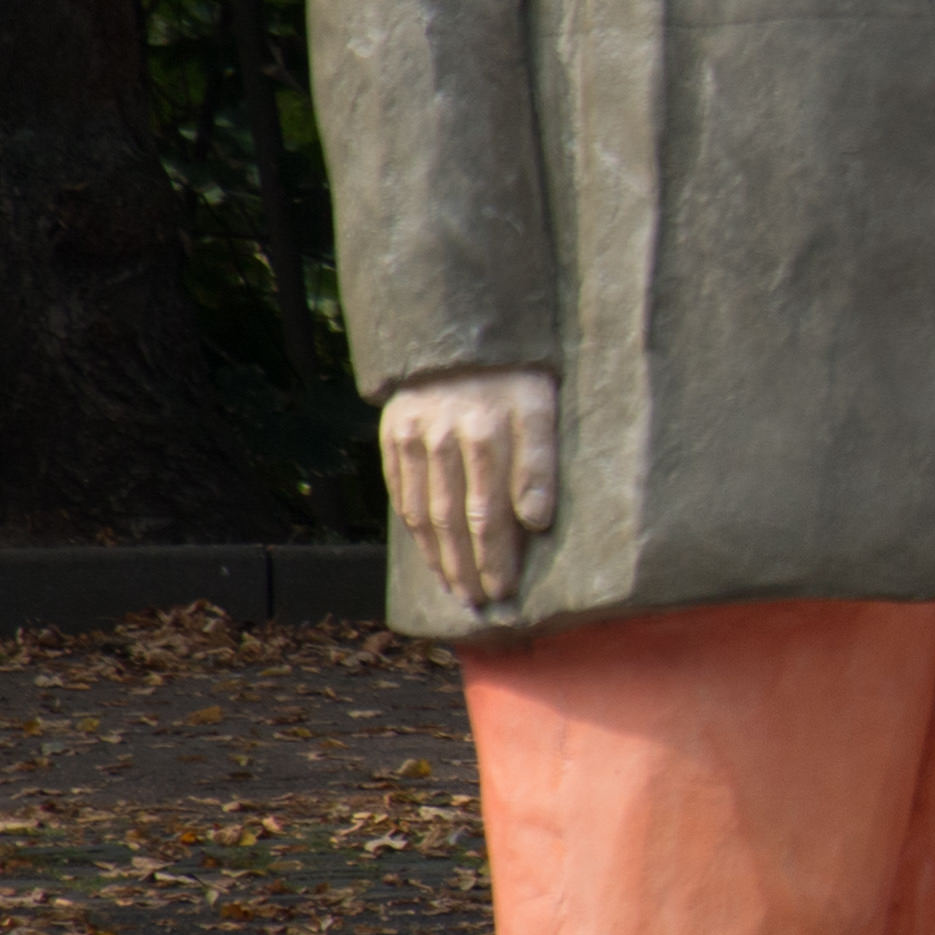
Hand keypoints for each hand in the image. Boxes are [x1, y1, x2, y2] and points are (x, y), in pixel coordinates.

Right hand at [381, 367, 559, 607]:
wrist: (459, 330)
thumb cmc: (515, 373)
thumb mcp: (543, 405)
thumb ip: (540, 463)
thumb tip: (536, 523)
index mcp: (486, 434)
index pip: (490, 515)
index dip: (497, 558)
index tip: (506, 591)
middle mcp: (443, 439)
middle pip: (453, 521)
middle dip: (467, 569)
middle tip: (480, 604)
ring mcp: (411, 438)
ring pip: (422, 513)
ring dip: (439, 557)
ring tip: (456, 589)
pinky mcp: (391, 435)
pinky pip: (399, 493)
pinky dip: (413, 529)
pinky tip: (429, 551)